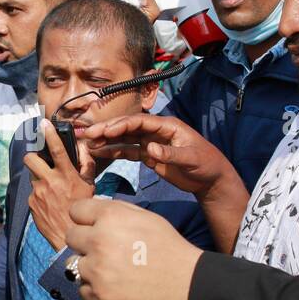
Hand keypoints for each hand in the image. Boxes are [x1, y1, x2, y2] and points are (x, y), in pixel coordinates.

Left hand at [23, 120, 95, 249]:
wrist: (69, 236)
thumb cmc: (83, 210)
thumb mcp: (89, 185)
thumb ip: (86, 164)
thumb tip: (82, 148)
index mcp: (67, 176)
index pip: (57, 150)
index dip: (49, 135)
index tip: (44, 124)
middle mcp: (50, 182)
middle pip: (30, 158)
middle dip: (33, 156)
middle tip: (40, 161)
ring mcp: (38, 193)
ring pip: (32, 175)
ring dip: (39, 177)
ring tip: (50, 187)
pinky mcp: (31, 203)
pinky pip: (32, 192)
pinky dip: (39, 194)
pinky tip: (48, 202)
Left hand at [64, 199, 201, 299]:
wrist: (188, 283)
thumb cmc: (169, 247)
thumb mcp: (145, 217)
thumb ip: (115, 211)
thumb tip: (92, 211)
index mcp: (110, 216)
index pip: (75, 210)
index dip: (85, 219)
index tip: (93, 227)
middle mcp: (99, 240)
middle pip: (70, 237)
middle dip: (84, 242)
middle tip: (104, 251)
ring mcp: (97, 270)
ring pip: (73, 265)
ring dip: (88, 268)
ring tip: (111, 271)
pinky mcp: (99, 295)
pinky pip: (82, 289)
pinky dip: (95, 290)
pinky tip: (114, 287)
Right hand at [79, 113, 232, 198]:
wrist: (210, 178)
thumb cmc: (206, 164)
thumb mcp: (191, 158)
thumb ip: (171, 153)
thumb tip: (150, 149)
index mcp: (167, 125)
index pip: (139, 121)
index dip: (121, 125)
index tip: (105, 131)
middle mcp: (156, 131)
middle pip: (128, 127)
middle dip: (107, 129)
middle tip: (88, 133)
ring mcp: (151, 142)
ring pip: (125, 138)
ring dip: (107, 140)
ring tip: (88, 142)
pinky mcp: (149, 155)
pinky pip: (128, 151)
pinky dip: (114, 151)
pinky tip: (100, 152)